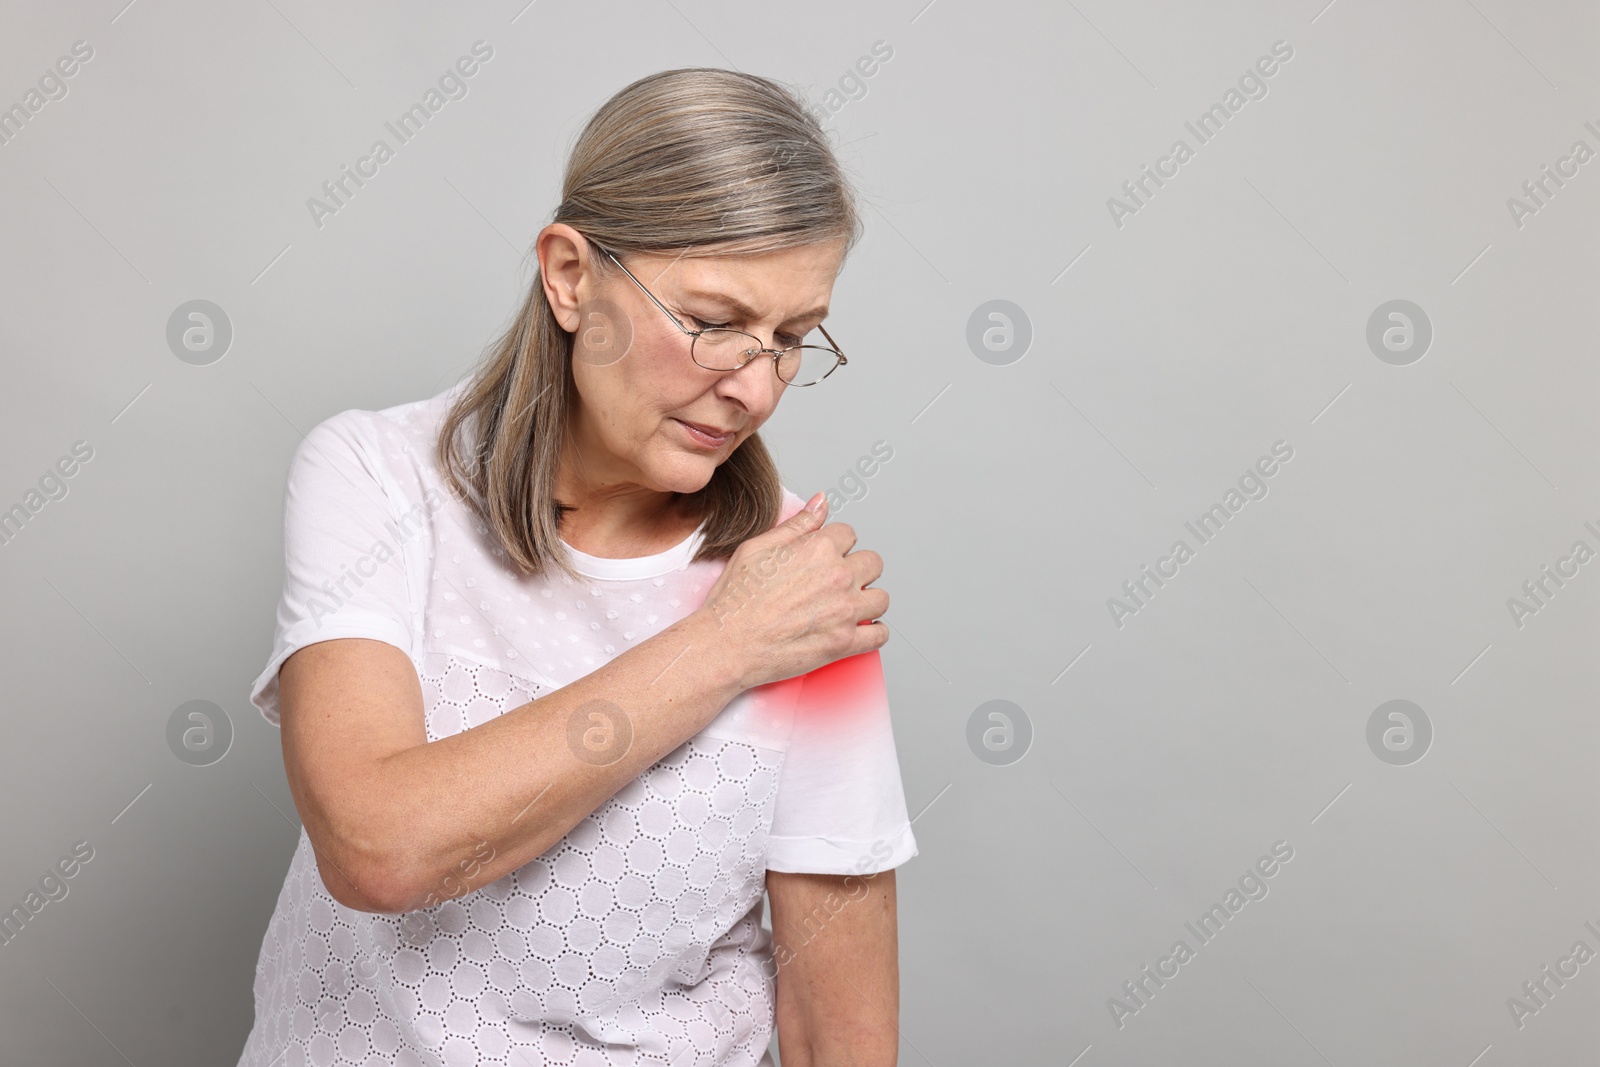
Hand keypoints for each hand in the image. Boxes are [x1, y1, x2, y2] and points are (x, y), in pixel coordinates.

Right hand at [698, 492, 888, 690]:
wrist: (728, 644)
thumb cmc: (736, 600)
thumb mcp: (757, 548)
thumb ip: (796, 524)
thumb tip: (821, 502)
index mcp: (818, 549)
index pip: (849, 534)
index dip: (836, 545)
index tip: (827, 557)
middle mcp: (837, 577)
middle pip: (872, 563)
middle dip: (858, 568)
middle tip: (838, 581)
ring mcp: (845, 611)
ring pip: (881, 598)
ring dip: (868, 600)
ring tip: (849, 605)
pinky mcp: (845, 643)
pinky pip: (880, 635)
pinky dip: (874, 633)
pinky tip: (861, 630)